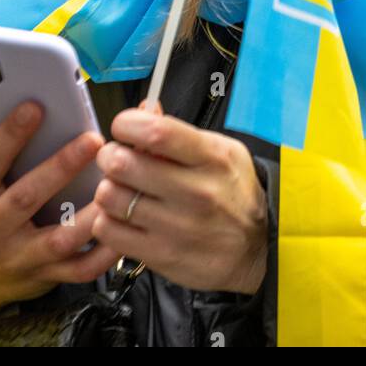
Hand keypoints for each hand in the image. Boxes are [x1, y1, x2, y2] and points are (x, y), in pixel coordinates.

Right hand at [0, 97, 120, 320]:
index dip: (10, 134)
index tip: (36, 106)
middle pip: (26, 197)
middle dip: (61, 167)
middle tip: (92, 140)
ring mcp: (18, 256)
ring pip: (58, 238)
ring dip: (89, 214)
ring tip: (115, 185)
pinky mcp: (44, 276)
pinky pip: (79, 269)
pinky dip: (104, 253)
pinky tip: (122, 228)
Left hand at [90, 98, 268, 294]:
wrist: (258, 249)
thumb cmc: (234, 193)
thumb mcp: (221, 152)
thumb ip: (180, 133)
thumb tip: (144, 110)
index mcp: (212, 158)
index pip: (156, 133)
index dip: (127, 124)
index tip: (123, 128)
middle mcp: (196, 192)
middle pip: (123, 163)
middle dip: (110, 155)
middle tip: (116, 159)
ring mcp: (177, 227)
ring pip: (110, 197)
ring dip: (108, 189)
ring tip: (121, 189)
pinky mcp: (161, 255)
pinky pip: (109, 231)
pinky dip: (107, 220)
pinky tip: (123, 216)